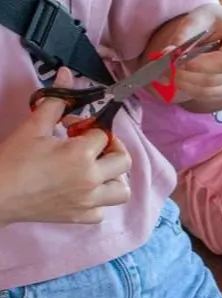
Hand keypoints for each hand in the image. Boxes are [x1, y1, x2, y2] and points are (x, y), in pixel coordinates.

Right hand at [0, 71, 130, 226]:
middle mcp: (92, 179)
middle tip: (95, 146)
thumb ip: (56, 101)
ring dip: (114, 178)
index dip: (89, 126)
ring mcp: (90, 201)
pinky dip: (98, 200)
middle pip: (124, 162)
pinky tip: (82, 190)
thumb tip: (68, 73)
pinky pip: (104, 210)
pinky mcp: (82, 217)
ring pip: (122, 191)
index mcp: (81, 154)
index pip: (102, 134)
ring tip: (96, 170)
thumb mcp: (34, 127)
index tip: (73, 128)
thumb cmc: (14, 159)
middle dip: (113, 149)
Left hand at [151, 5, 221, 103]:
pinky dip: (193, 90)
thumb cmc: (216, 22)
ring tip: (170, 73)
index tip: (176, 61)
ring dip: (187, 85)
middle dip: (188, 76)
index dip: (198, 65)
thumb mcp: (200, 17)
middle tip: (165, 68)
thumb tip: (169, 54)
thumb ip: (184, 34)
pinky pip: (212, 96)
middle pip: (216, 79)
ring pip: (212, 91)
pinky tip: (183, 79)